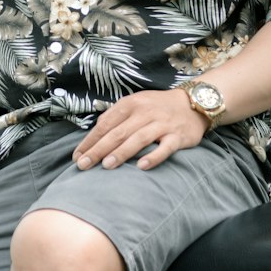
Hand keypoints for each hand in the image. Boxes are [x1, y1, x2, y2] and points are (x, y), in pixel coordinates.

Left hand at [72, 88, 206, 171]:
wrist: (193, 103)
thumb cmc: (157, 106)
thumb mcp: (135, 103)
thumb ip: (116, 116)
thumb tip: (95, 131)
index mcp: (130, 104)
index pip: (105, 124)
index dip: (90, 141)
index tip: (77, 156)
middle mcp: (145, 112)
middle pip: (118, 133)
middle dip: (98, 150)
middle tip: (83, 165)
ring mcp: (162, 124)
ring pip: (138, 139)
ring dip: (121, 153)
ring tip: (106, 166)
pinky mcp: (178, 136)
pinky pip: (165, 147)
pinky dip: (153, 157)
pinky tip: (141, 167)